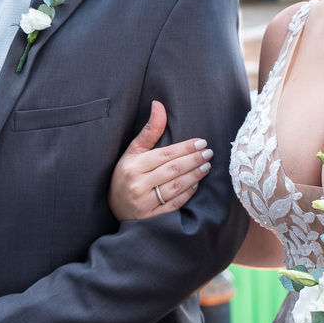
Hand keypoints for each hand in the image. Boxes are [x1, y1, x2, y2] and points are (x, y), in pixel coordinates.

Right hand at [108, 101, 212, 220]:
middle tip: (209, 153)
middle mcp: (138, 185)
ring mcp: (144, 203)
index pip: (165, 155)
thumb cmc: (126, 174)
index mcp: (133, 166)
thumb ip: (150, 130)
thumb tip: (158, 104)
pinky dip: (187, 194)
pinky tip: (196, 184)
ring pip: (176, 187)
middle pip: (173, 170)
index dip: (185, 148)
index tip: (202, 142)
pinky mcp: (151, 218)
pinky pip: (174, 205)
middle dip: (194, 160)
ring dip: (194, 176)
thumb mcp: (133, 151)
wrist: (114, 207)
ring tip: (206, 166)